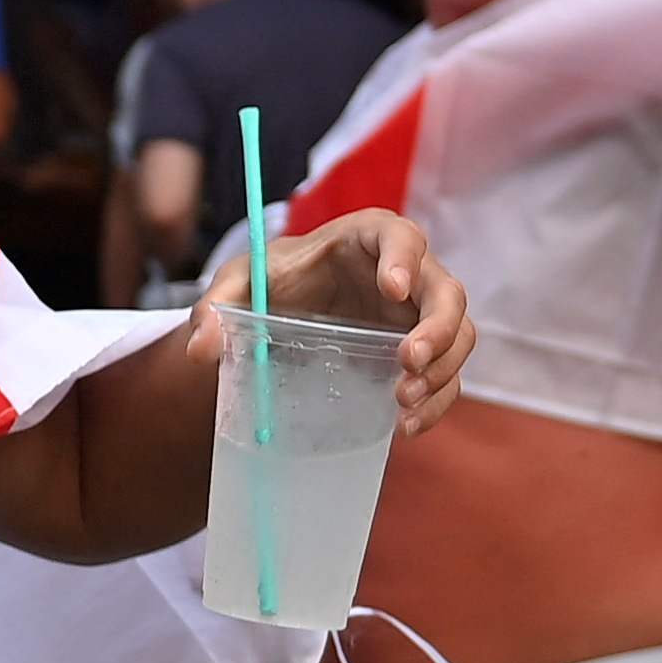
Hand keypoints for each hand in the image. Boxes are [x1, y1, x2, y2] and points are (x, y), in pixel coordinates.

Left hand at [214, 210, 474, 436]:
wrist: (287, 314)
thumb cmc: (271, 284)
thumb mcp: (237, 286)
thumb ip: (215, 308)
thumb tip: (203, 349)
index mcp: (367, 239)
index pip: (400, 236)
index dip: (404, 259)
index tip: (393, 289)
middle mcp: (406, 273)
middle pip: (446, 291)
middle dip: (437, 328)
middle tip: (406, 361)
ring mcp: (419, 316)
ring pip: (459, 336)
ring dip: (442, 370)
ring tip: (402, 401)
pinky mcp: (422, 353)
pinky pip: (447, 376)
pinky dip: (436, 402)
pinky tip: (405, 427)